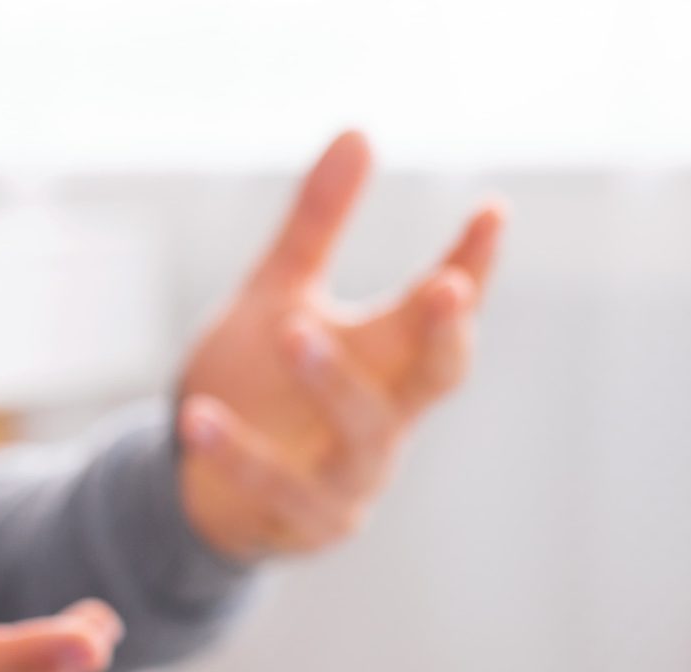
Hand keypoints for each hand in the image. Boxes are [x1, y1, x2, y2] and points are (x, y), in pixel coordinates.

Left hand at [176, 131, 504, 560]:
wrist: (201, 487)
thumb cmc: (258, 385)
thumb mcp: (279, 294)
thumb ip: (317, 224)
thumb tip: (360, 130)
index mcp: (390, 360)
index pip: (444, 311)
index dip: (474, 266)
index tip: (492, 213)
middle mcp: (388, 418)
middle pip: (437, 378)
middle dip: (445, 334)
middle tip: (447, 286)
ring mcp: (353, 477)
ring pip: (362, 435)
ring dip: (333, 383)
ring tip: (295, 330)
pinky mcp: (305, 522)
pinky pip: (276, 490)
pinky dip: (238, 454)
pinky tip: (199, 415)